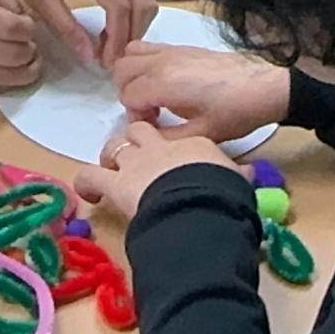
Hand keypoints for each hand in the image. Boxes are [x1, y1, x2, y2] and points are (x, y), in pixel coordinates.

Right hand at [0, 0, 40, 93]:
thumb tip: (26, 21)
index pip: (8, 28)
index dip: (29, 31)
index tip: (31, 28)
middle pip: (7, 56)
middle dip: (30, 54)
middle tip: (33, 48)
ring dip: (22, 74)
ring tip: (28, 64)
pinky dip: (1, 84)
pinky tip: (7, 73)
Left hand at [0, 0, 157, 69]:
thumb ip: (64, 26)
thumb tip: (89, 56)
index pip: (119, 4)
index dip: (117, 38)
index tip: (106, 62)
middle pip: (142, 1)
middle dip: (131, 35)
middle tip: (111, 59)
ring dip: (134, 26)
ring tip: (110, 47)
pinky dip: (131, 15)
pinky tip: (112, 31)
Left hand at [74, 122, 249, 219]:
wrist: (200, 203)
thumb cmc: (224, 192)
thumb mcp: (237, 180)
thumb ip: (238, 174)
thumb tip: (248, 173)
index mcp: (194, 143)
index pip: (181, 139)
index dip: (175, 149)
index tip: (177, 160)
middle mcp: (160, 146)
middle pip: (140, 131)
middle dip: (136, 139)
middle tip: (136, 155)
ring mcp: (135, 162)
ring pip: (115, 145)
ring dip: (111, 155)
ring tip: (111, 169)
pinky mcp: (116, 182)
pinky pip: (91, 176)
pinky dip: (86, 183)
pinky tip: (89, 194)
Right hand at [115, 43, 290, 141]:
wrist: (266, 87)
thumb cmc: (236, 111)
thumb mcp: (201, 135)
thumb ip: (166, 138)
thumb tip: (147, 137)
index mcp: (164, 82)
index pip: (127, 97)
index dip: (135, 116)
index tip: (155, 126)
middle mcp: (163, 61)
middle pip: (121, 72)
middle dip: (128, 94)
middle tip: (151, 113)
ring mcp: (172, 50)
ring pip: (130, 55)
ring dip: (133, 75)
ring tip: (152, 95)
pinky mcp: (183, 47)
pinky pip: (148, 47)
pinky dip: (144, 62)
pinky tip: (163, 82)